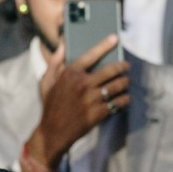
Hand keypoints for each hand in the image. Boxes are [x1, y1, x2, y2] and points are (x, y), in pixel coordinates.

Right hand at [25, 36, 129, 171]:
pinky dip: (124, 99)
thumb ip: (55, 62)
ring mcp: (91, 99)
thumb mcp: (46, 82)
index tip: (115, 39)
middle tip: (126, 66)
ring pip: (118, 85)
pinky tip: (125, 98)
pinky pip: (118, 102)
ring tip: (126, 82)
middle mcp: (82, 84)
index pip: (91, 55)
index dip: (104, 45)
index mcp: (69, 74)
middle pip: (111, 70)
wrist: (53, 132)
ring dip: (125, 82)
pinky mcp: (98, 113)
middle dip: (122, 66)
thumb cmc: (50, 106)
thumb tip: (63, 45)